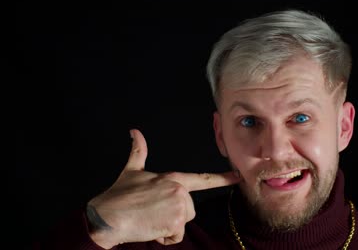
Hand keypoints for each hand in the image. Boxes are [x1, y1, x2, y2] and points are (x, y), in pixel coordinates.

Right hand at [87, 129, 239, 248]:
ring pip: (184, 222)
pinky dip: (165, 237)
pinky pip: (176, 236)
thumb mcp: (131, 170)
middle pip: (190, 208)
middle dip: (175, 214)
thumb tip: (134, 132)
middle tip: (153, 212)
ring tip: (151, 219)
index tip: (237, 176)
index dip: (222, 178)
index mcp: (173, 178)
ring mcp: (179, 207)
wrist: (107, 216)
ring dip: (169, 226)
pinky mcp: (175, 223)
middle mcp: (179, 191)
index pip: (203, 179)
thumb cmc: (118, 195)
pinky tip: (151, 229)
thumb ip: (138, 151)